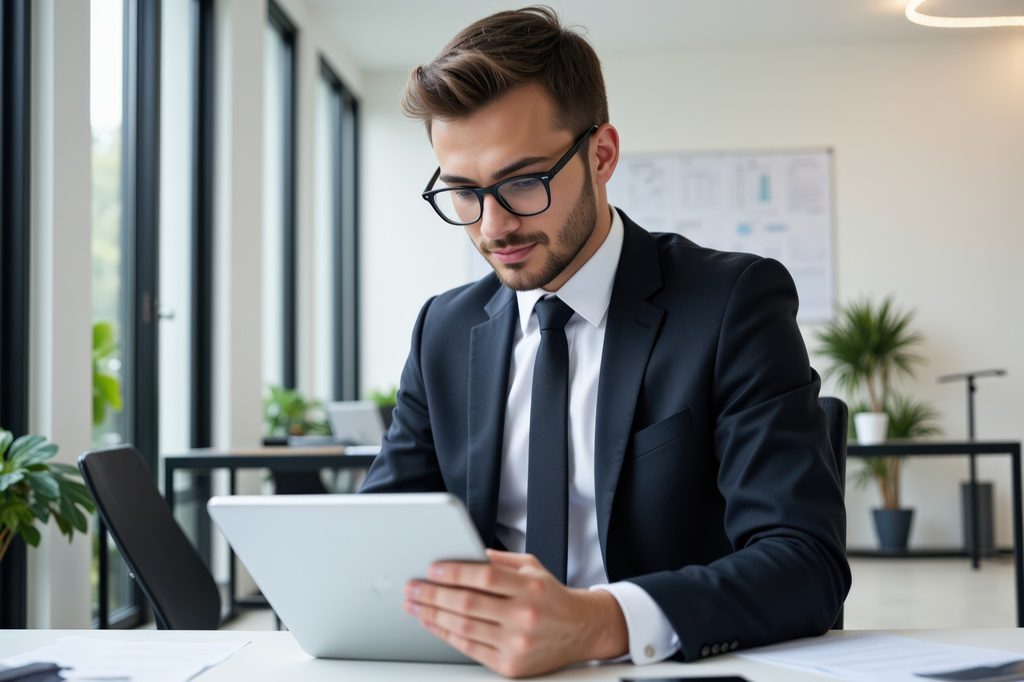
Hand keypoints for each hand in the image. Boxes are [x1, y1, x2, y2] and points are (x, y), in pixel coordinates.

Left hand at [404, 549, 627, 677]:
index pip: (484, 577)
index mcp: (530, 587)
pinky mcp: (511, 665)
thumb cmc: (552, 597)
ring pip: (464, 627)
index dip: (454, 572)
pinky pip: (470, 649)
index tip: (432, 569)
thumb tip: (465, 553)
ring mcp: (517, 643)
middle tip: (413, 588)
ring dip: (433, 615)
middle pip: (468, 603)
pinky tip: (433, 624)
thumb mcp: (532, 567)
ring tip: (416, 606)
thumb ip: (499, 560)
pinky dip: (447, 635)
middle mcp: (524, 616)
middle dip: (433, 595)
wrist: (582, 631)